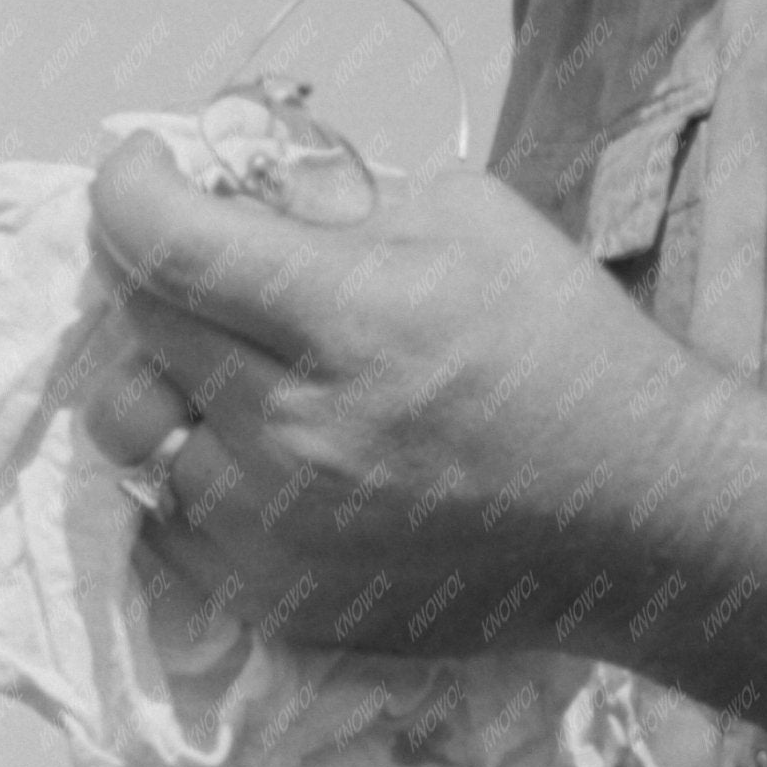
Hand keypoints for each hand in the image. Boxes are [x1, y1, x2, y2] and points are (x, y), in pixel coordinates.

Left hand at [79, 132, 692, 660]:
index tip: (144, 167)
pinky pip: (166, 522)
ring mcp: (275, 530)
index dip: (128, 188)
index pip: (167, 243)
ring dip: (161, 375)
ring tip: (217, 357)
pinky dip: (186, 466)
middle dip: (148, 267)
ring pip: (136, 432)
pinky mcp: (278, 598)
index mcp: (350, 318)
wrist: (638, 512)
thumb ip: (346, 198)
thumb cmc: (566, 346)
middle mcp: (293, 431)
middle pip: (137, 330)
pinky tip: (242, 439)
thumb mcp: (471, 217)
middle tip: (193, 251)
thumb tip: (251, 192)